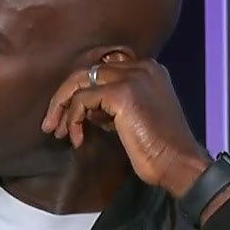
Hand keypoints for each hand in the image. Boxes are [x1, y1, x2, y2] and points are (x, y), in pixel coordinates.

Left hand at [40, 58, 210, 198]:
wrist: (178, 162)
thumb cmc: (157, 148)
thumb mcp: (131, 117)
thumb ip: (110, 105)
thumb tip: (84, 106)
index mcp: (147, 69)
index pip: (101, 68)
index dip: (80, 91)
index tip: (68, 118)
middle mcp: (141, 66)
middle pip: (86, 71)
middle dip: (63, 98)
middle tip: (52, 125)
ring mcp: (132, 77)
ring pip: (79, 81)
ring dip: (61, 107)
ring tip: (57, 131)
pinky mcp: (122, 93)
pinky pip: (82, 99)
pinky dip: (73, 119)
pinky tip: (77, 139)